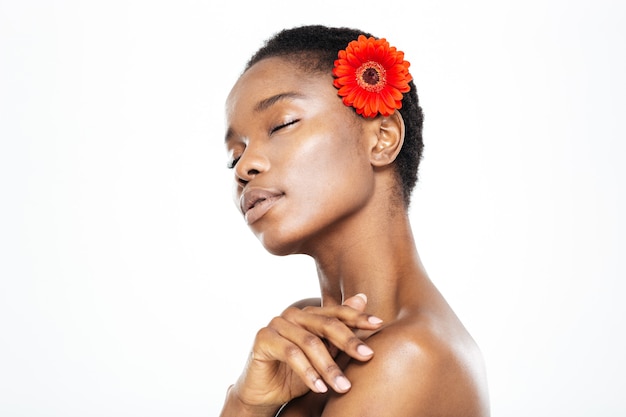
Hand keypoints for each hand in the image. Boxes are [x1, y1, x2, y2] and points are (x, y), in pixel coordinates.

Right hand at [229, 293, 383, 410]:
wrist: (264, 394)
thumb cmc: (295, 375)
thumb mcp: (324, 355)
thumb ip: (340, 331)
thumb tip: (363, 297)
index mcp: (309, 316)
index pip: (337, 313)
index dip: (358, 317)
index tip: (379, 324)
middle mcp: (292, 315)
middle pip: (326, 324)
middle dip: (349, 341)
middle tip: (367, 356)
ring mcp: (276, 324)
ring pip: (310, 343)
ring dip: (329, 367)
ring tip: (343, 387)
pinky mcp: (263, 338)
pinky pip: (291, 354)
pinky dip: (308, 373)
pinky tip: (320, 388)